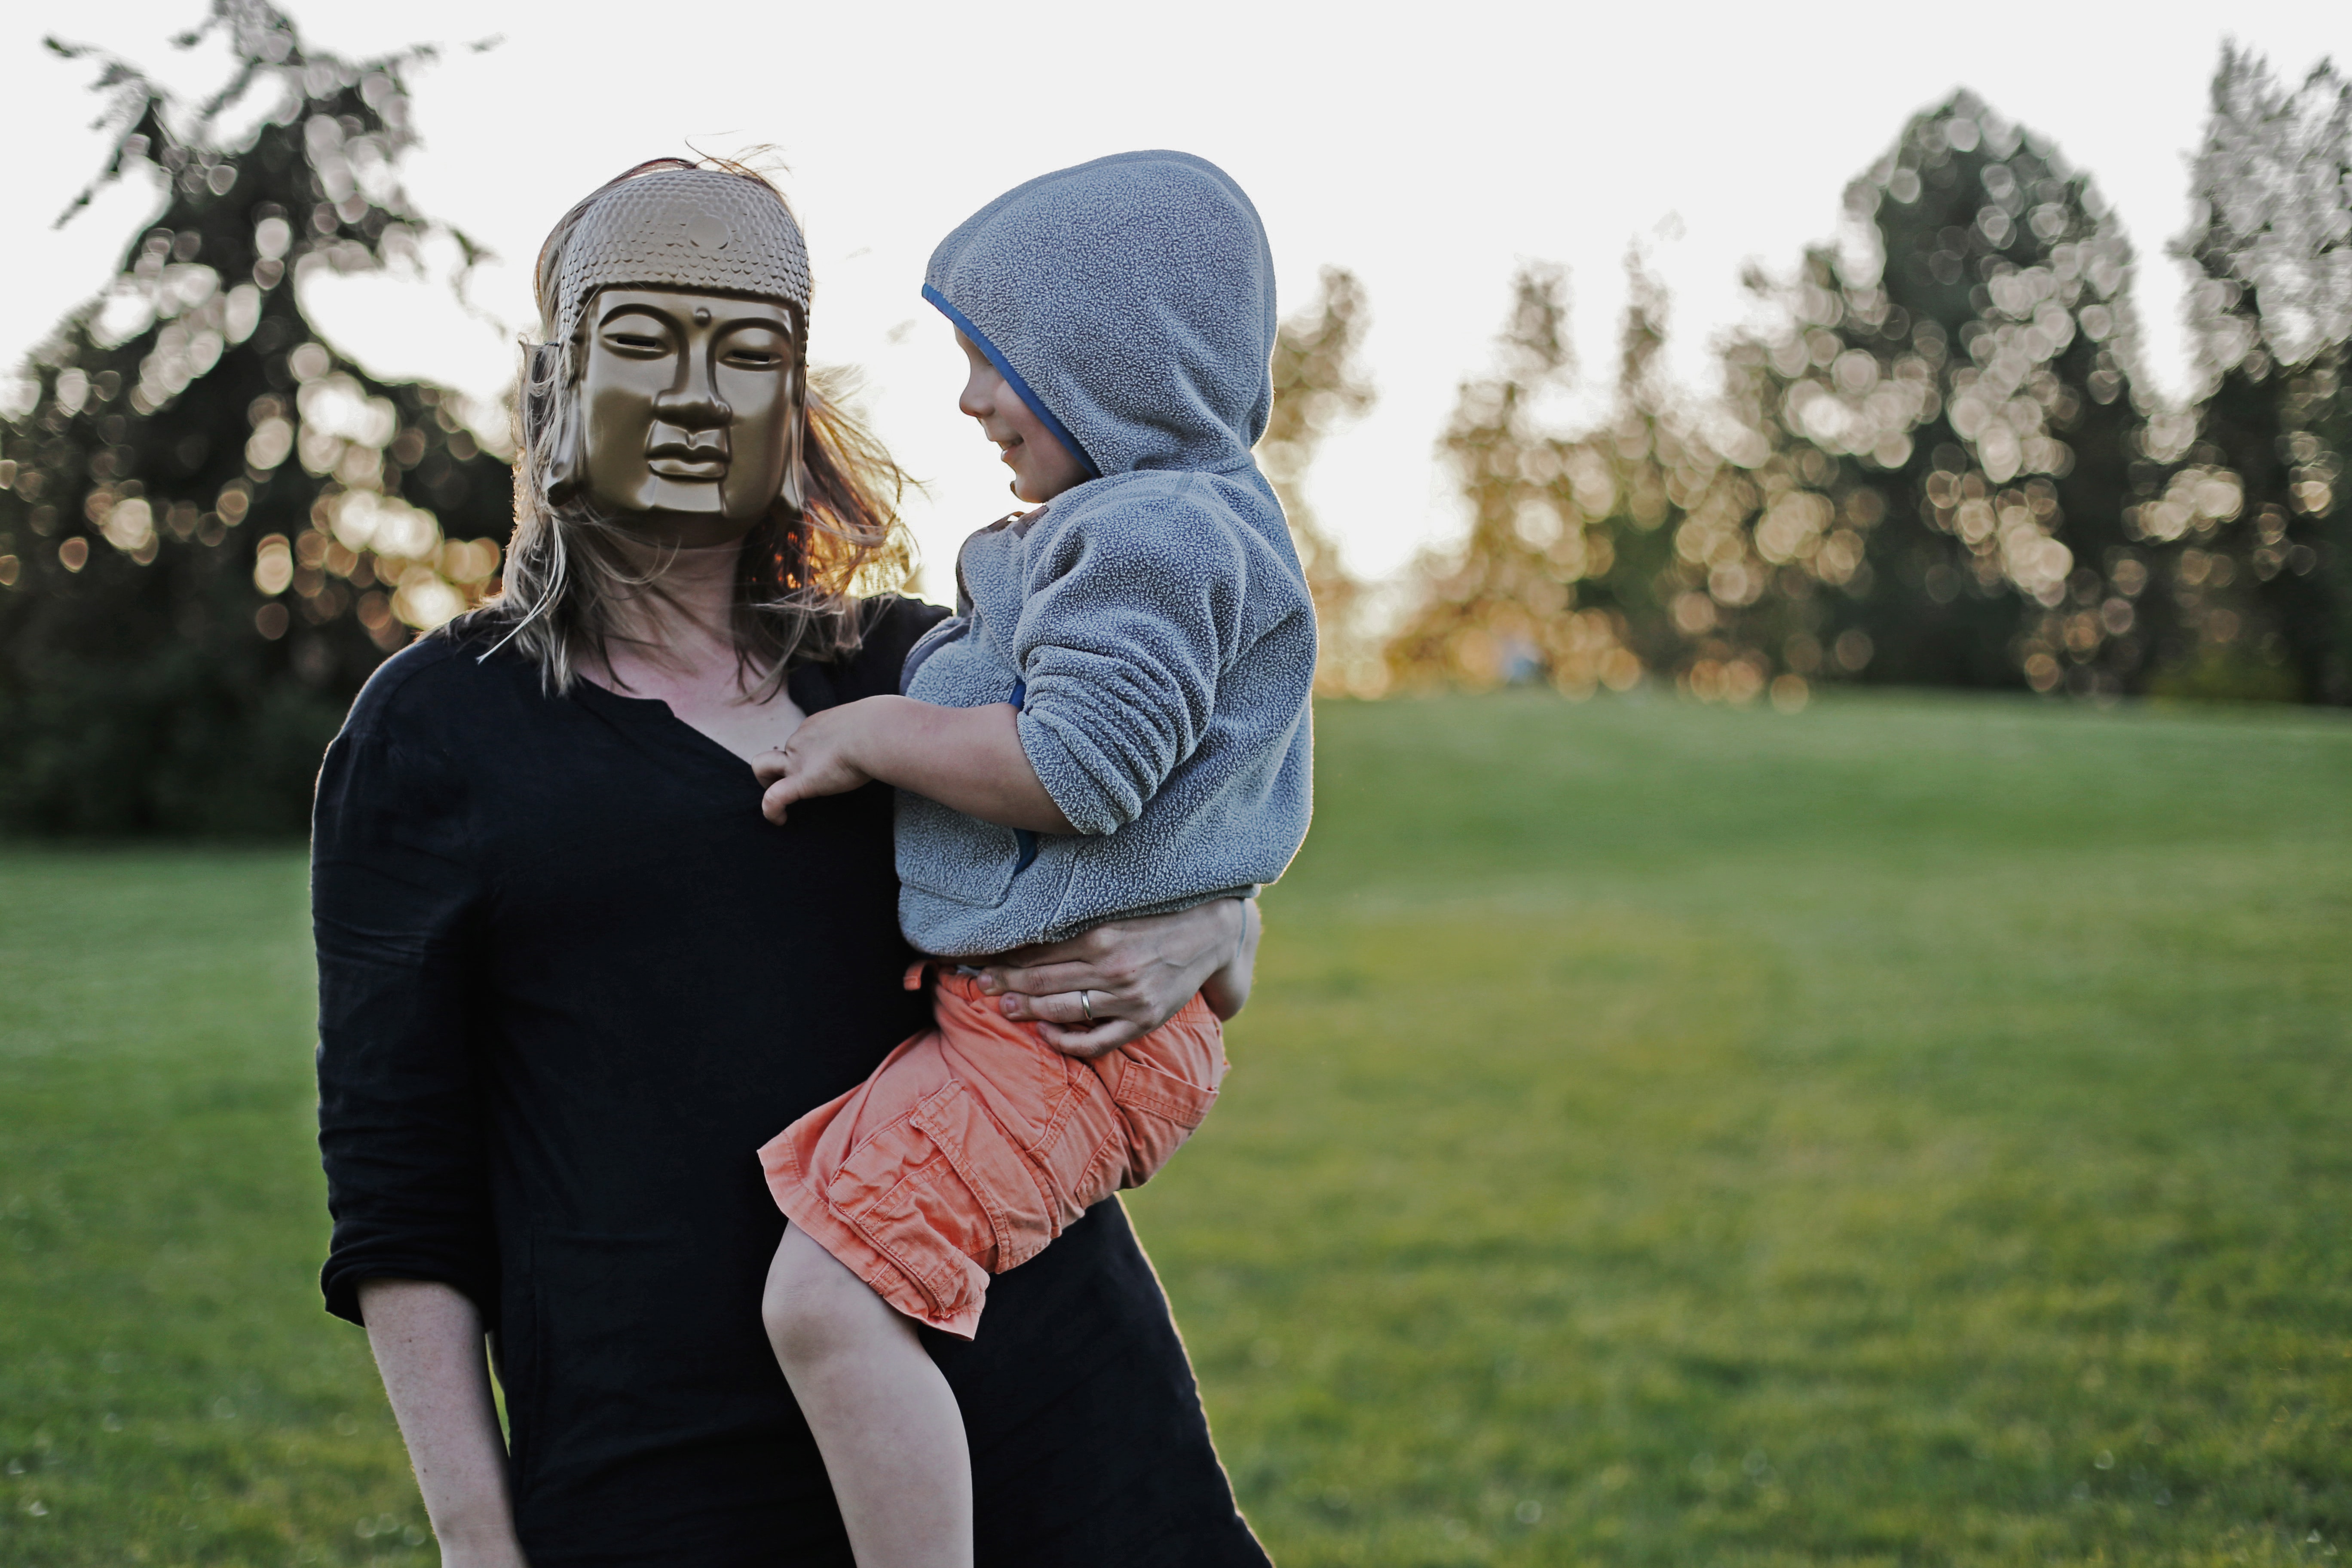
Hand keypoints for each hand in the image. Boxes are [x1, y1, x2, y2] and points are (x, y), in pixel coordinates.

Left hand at [755, 705, 872, 822]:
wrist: (875, 732)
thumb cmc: (881, 727)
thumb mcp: (869, 724)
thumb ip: (865, 733)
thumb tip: (882, 739)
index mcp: (816, 727)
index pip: (802, 740)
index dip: (806, 754)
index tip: (822, 766)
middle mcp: (801, 741)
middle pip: (780, 752)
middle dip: (780, 766)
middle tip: (796, 781)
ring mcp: (797, 761)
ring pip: (761, 767)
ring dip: (765, 781)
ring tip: (780, 800)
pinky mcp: (801, 781)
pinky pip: (773, 797)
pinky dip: (771, 810)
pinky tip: (780, 820)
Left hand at [976, 899, 1247, 1058]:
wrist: (1209, 934)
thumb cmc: (1155, 919)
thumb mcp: (1115, 914)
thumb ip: (1077, 925)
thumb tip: (1029, 932)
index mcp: (1101, 936)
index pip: (1039, 951)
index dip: (1007, 958)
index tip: (983, 961)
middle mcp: (1112, 967)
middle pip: (1043, 979)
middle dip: (1007, 983)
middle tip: (981, 985)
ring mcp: (1127, 997)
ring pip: (1062, 1009)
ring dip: (1028, 1009)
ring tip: (1005, 1008)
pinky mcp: (1143, 1020)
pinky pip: (1095, 1041)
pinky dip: (1066, 1041)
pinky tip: (1046, 1034)